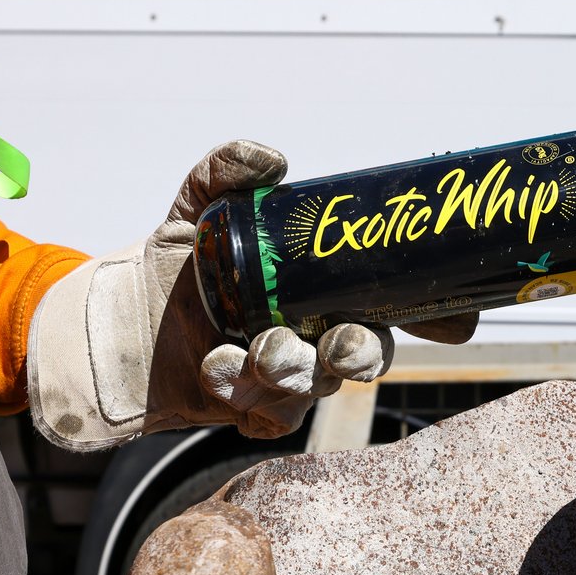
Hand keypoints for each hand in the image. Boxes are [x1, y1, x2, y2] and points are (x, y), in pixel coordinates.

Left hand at [27, 140, 476, 446]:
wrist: (119, 321)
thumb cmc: (177, 265)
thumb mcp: (199, 208)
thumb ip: (228, 174)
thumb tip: (270, 159)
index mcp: (331, 292)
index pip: (402, 307)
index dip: (439, 315)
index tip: (457, 320)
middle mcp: (318, 337)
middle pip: (368, 355)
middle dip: (362, 352)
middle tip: (343, 343)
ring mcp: (287, 378)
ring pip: (315, 387)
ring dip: (293, 368)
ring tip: (260, 348)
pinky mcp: (250, 409)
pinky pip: (265, 414)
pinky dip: (242, 390)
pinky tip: (216, 365)